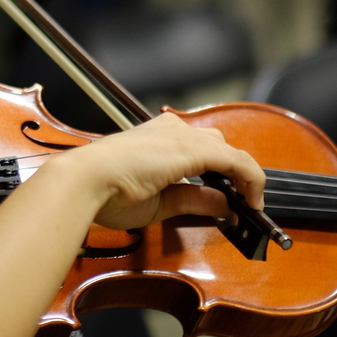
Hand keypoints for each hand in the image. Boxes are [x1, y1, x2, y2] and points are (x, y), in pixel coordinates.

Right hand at [46, 112, 265, 232]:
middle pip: (219, 146)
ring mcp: (183, 136)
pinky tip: (252, 202)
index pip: (202, 150)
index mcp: (159, 138)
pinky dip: (250, 180)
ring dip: (245, 177)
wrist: (84, 182)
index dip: (224, 176)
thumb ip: (194, 200)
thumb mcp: (161, 202)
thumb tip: (225, 206)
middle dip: (235, 174)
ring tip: (251, 204)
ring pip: (230, 152)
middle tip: (243, 203)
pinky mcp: (192, 149)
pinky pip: (236, 162)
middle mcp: (173, 130)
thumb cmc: (106, 193)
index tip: (233, 202)